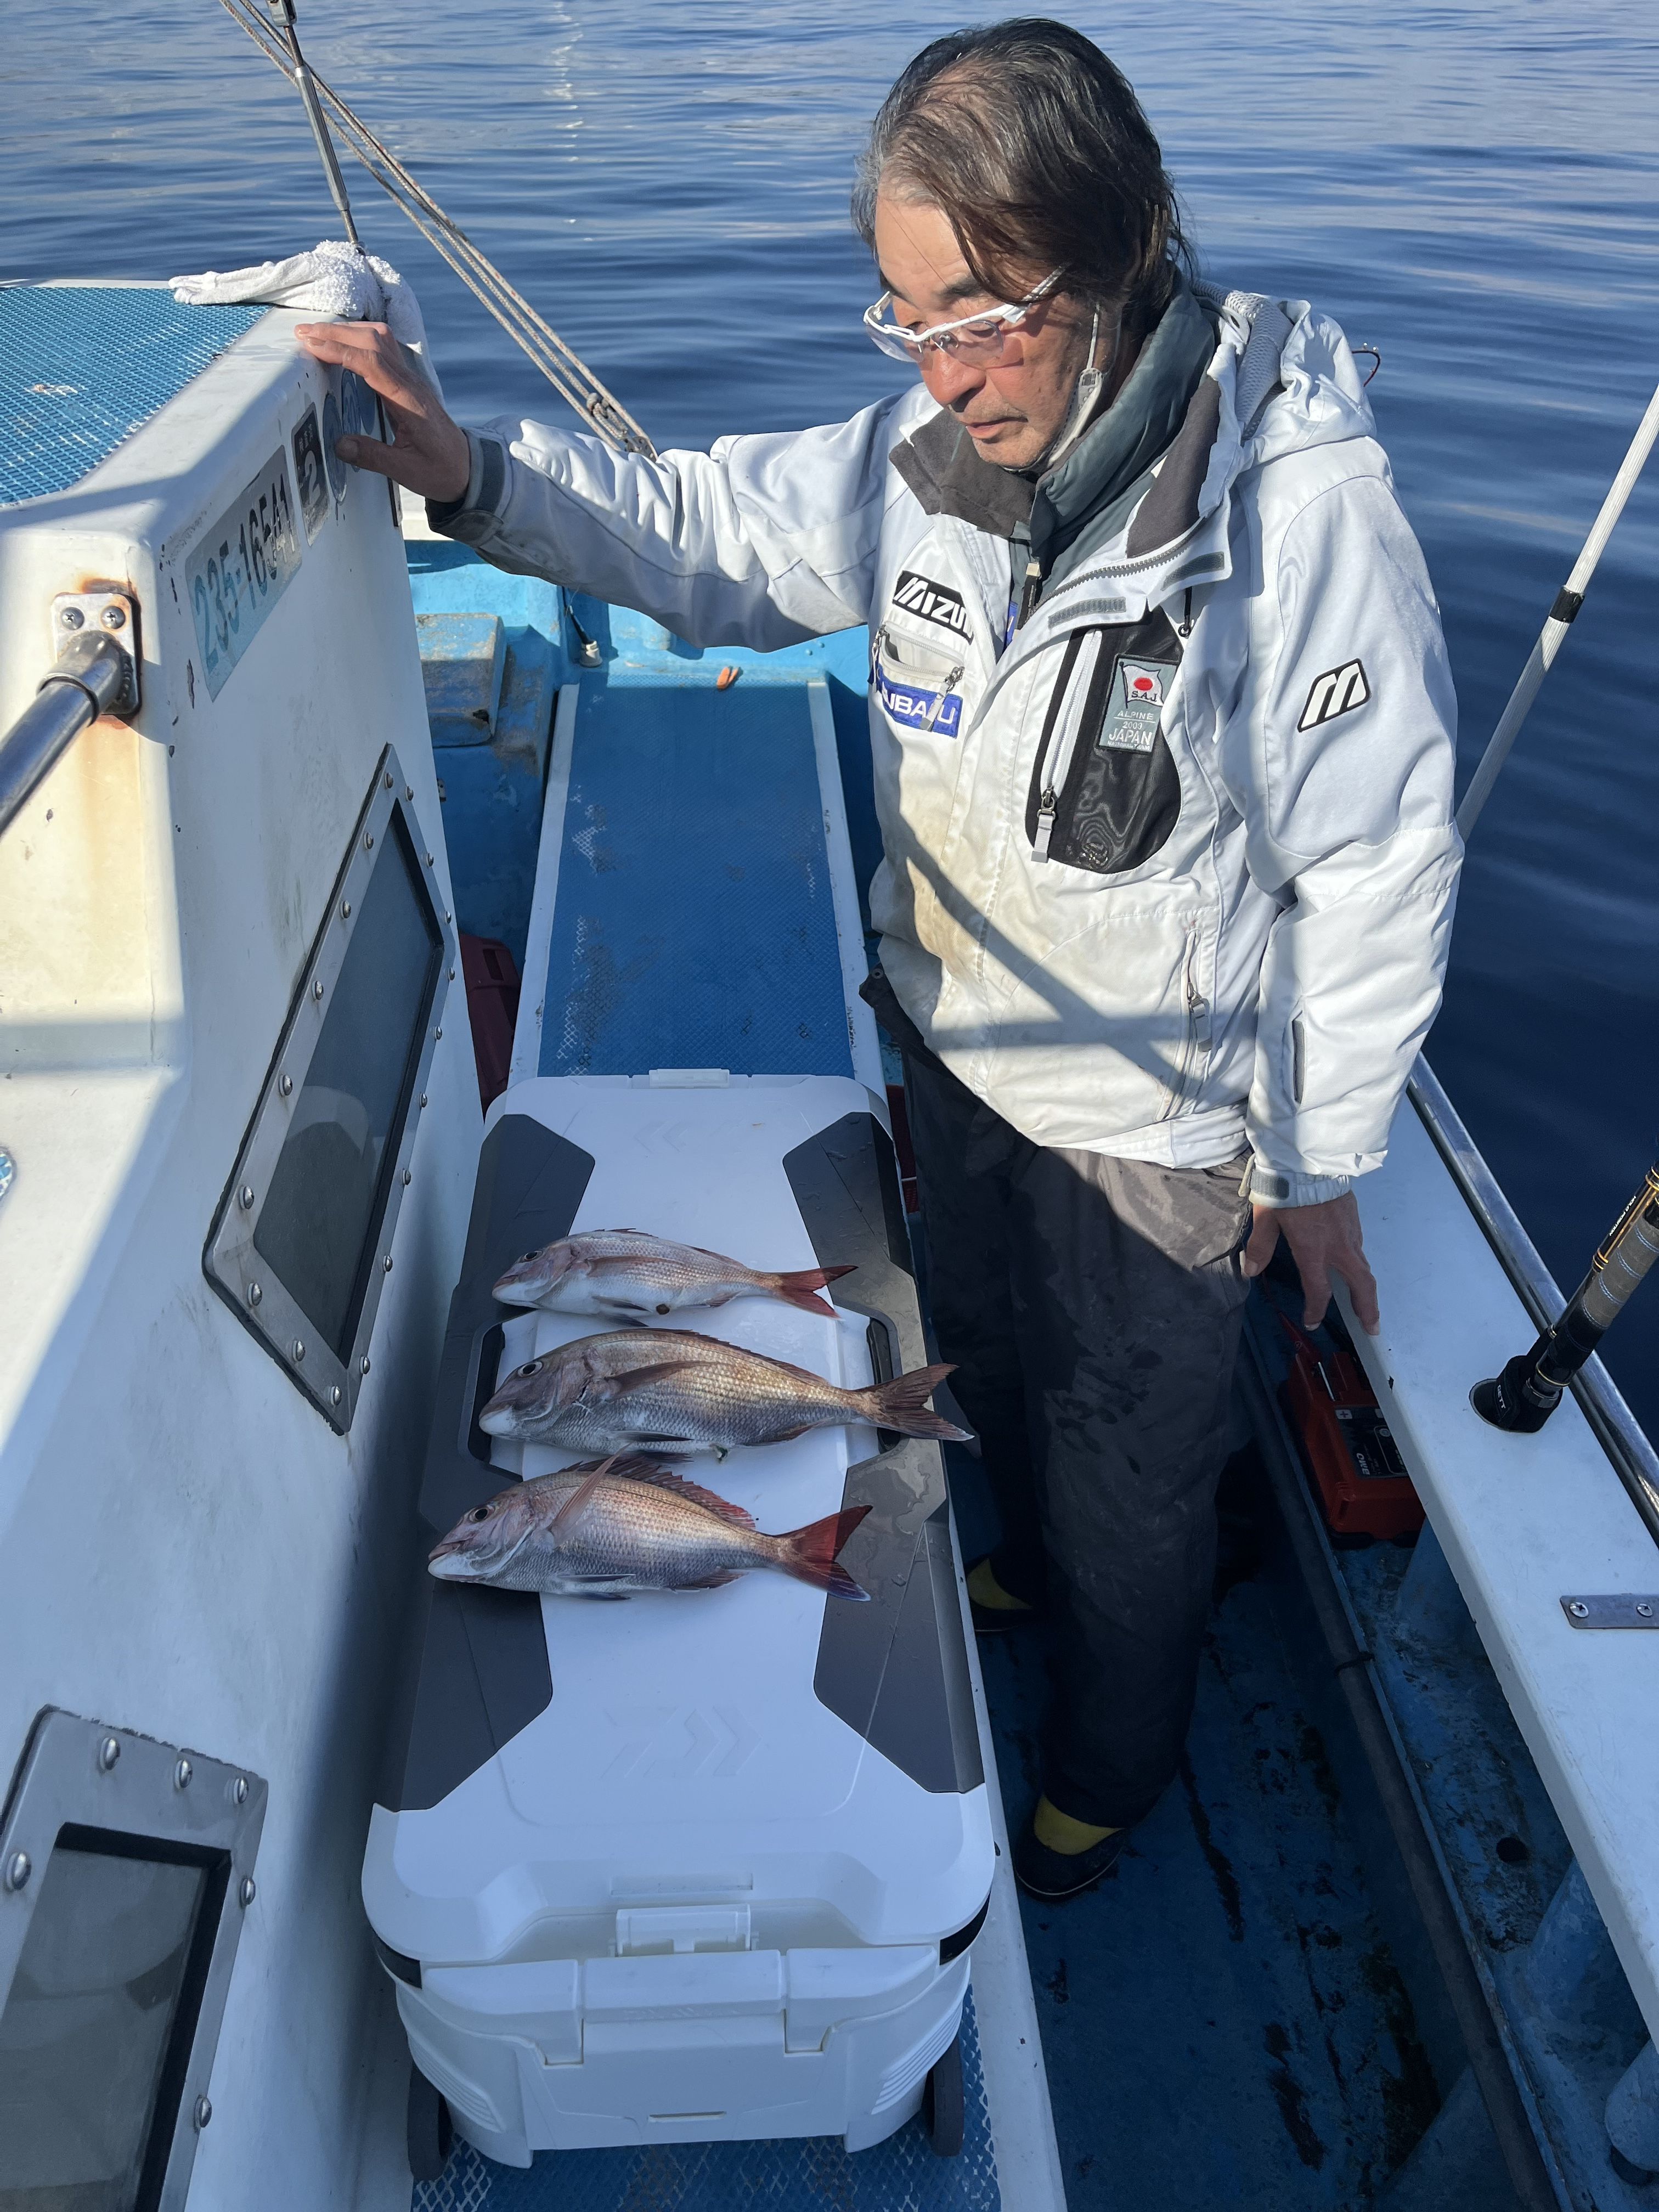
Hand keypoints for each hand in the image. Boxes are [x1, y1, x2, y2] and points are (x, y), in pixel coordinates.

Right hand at [293, 320, 470, 502]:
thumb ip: (374, 457)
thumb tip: (341, 445)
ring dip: (347, 330)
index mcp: (409, 401)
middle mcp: (410, 382)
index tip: (311, 345)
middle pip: (373, 341)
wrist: (468, 468)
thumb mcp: (407, 471)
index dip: (340, 351)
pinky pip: (383, 347)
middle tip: (302, 332)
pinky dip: (359, 338)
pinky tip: (343, 343)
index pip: (372, 363)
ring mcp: (410, 378)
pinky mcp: (407, 380)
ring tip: (316, 333)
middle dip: (335, 332)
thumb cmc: (440, 470)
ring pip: (380, 338)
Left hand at [1241, 1192, 1379, 1334]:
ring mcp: (1351, 1231)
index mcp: (1314, 1250)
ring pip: (1363, 1265)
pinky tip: (1351, 1263)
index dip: (1316, 1310)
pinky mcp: (1355, 1217)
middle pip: (1361, 1284)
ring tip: (1365, 1302)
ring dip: (1365, 1287)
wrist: (1310, 1159)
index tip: (1312, 1322)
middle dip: (1367, 1309)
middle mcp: (1338, 1246)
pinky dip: (1359, 1262)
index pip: (1319, 1290)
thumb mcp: (1266, 1218)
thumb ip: (1260, 1247)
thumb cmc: (1286, 1189)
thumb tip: (1251, 1272)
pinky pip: (1359, 1246)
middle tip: (1371, 1328)